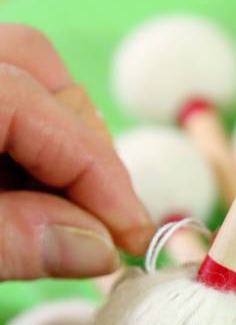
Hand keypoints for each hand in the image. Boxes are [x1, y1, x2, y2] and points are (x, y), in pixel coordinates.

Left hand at [0, 24, 152, 280]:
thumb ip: (16, 241)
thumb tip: (97, 251)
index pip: (51, 112)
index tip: (134, 238)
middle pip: (39, 74)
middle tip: (103, 218)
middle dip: (86, 148)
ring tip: (66, 218)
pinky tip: (29, 203)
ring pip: (24, 88)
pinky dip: (27, 156)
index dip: (106, 180)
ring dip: (60, 153)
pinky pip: (3, 110)